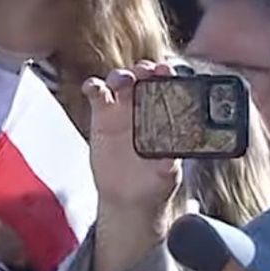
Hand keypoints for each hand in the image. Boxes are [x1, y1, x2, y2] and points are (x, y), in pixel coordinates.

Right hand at [84, 61, 182, 219]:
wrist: (129, 200)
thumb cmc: (154, 183)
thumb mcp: (168, 173)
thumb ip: (171, 159)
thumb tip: (175, 151)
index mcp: (165, 115)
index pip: (168, 86)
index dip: (167, 75)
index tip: (166, 71)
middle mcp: (144, 107)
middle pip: (143, 77)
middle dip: (144, 69)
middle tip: (146, 72)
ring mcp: (122, 110)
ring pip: (120, 81)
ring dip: (121, 75)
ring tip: (123, 81)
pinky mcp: (101, 117)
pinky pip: (97, 94)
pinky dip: (94, 86)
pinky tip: (94, 88)